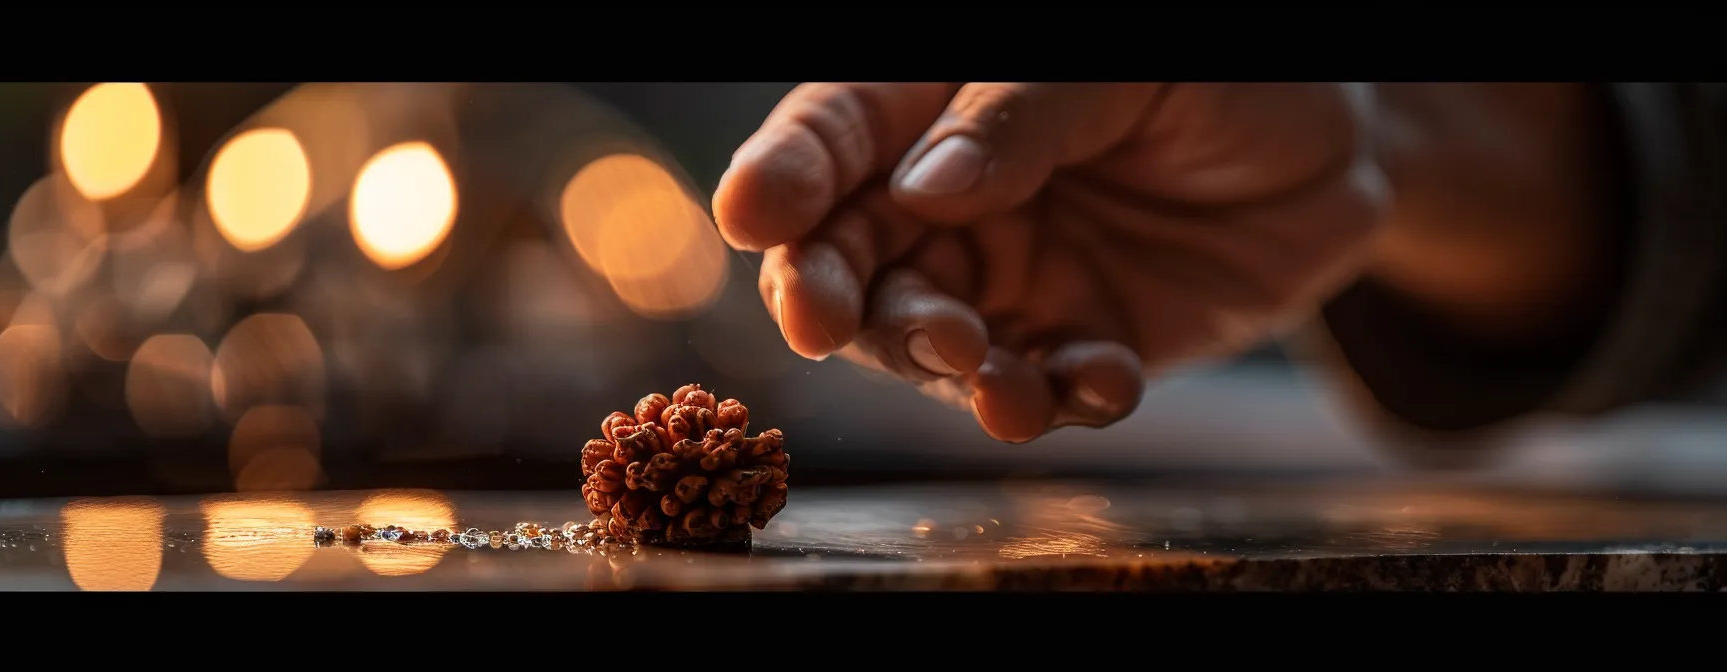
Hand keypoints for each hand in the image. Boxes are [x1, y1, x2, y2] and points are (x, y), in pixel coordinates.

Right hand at [712, 83, 1388, 441]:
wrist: (1335, 149)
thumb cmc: (1217, 75)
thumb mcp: (1124, 69)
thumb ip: (1022, 116)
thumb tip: (924, 186)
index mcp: (936, 107)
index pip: (835, 135)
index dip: (785, 176)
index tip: (752, 219)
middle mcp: (949, 200)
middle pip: (851, 255)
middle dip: (836, 297)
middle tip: (838, 324)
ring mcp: (1006, 278)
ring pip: (929, 341)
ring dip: (945, 371)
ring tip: (995, 385)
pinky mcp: (1072, 342)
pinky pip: (1042, 387)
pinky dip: (1061, 398)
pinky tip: (1106, 381)